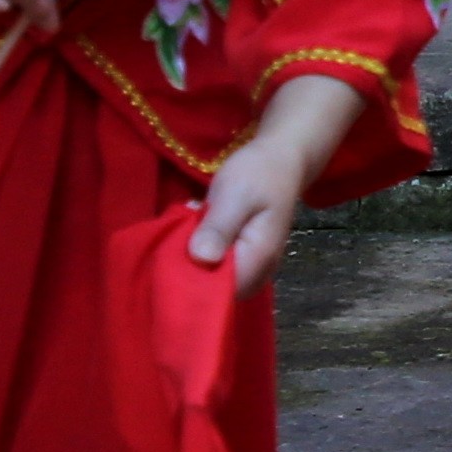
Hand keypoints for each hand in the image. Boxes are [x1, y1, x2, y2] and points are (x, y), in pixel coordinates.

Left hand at [190, 76, 369, 285]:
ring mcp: (253, 266)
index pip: (221, 292)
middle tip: (175, 239)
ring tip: (186, 231)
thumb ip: (219, 227)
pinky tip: (196, 231)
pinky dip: (202, 253)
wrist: (281, 160)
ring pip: (216, 280)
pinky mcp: (244, 257)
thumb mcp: (235, 194)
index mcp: (258, 258)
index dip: (193, 282)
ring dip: (194, 261)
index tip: (170, 261)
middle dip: (191, 271)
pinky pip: (218, 267)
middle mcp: (258, 271)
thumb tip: (200, 259)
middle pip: (218, 291)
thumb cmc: (259, 174)